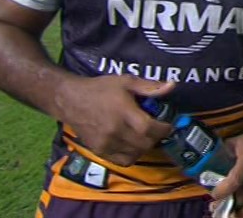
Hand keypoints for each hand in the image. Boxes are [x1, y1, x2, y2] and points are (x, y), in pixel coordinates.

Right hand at [54, 75, 174, 166]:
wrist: (70, 100)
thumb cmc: (100, 88)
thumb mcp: (126, 81)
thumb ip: (149, 87)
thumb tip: (172, 86)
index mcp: (123, 112)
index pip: (149, 128)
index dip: (163, 129)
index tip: (168, 125)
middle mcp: (115, 130)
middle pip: (144, 143)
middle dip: (156, 137)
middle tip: (157, 129)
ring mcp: (106, 143)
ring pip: (136, 153)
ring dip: (145, 146)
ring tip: (145, 136)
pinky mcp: (99, 151)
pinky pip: (123, 160)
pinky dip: (132, 155)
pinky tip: (132, 145)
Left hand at [210, 128, 242, 215]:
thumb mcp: (235, 143)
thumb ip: (222, 157)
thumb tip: (207, 170)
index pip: (236, 180)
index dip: (223, 190)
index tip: (213, 195)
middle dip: (229, 206)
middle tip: (215, 208)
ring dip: (240, 212)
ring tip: (228, 213)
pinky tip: (242, 212)